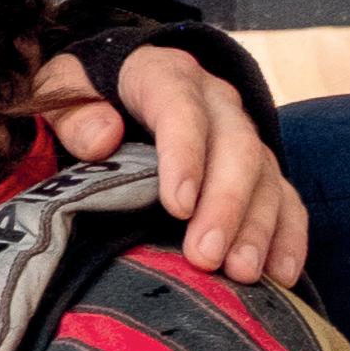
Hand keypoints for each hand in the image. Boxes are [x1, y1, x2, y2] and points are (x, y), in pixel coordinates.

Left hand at [20, 43, 308, 286]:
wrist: (118, 86)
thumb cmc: (85, 98)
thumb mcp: (61, 91)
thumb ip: (72, 113)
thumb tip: (102, 139)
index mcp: (163, 75)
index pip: (179, 107)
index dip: (183, 155)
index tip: (177, 206)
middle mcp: (215, 100)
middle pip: (235, 146)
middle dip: (225, 205)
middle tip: (205, 257)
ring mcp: (243, 133)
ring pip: (266, 175)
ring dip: (257, 227)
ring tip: (242, 274)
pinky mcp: (260, 167)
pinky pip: (286, 198)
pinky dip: (287, 236)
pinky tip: (282, 275)